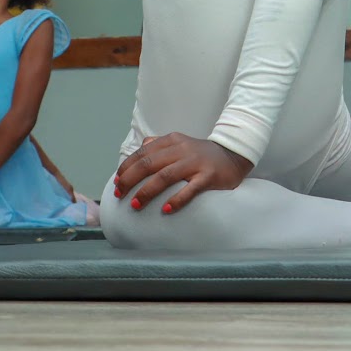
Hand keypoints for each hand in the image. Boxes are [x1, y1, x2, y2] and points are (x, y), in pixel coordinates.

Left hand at [114, 133, 252, 214]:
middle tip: (120, 194)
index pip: (142, 153)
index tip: (116, 182)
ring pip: (165, 176)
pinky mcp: (209, 176)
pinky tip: (166, 210)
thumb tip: (139, 148)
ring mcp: (195, 162)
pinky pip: (191, 188)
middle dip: (130, 180)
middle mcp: (181, 149)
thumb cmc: (201, 153)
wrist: (233, 155)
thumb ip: (158, 144)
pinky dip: (177, 199)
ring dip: (147, 191)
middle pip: (149, 164)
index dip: (126, 168)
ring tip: (135, 205)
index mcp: (171, 141)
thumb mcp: (179, 143)